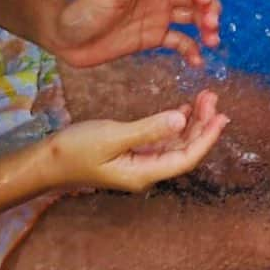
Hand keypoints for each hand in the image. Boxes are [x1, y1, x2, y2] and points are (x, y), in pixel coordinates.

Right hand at [48, 91, 228, 192]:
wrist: (46, 161)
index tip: (223, 116)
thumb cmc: (75, 150)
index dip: (207, 138)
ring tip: (205, 96)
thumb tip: (182, 121)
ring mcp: (141, 161)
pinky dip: (176, 122)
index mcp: (143, 173)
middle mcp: (147, 170)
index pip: (186, 159)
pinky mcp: (134, 150)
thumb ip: (149, 129)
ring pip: (177, 142)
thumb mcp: (113, 136)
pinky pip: (164, 138)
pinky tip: (185, 107)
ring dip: (193, 121)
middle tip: (213, 96)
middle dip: (203, 124)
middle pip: (185, 149)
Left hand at [51, 0, 221, 68]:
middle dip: (209, 8)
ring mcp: (157, 19)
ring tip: (213, 42)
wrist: (62, 38)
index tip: (204, 0)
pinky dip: (191, 50)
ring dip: (206, 27)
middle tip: (212, 25)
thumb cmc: (81, 11)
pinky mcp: (152, 40)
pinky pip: (179, 42)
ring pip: (191, 19)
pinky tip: (198, 62)